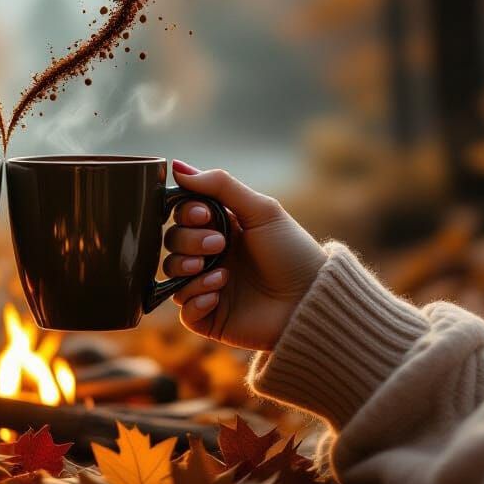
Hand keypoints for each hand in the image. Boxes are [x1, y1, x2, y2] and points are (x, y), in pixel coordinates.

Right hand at [163, 161, 325, 350]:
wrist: (312, 301)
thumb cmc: (293, 252)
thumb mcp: (262, 211)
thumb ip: (220, 185)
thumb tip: (177, 167)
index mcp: (221, 228)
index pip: (182, 215)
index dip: (185, 213)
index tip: (204, 215)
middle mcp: (211, 256)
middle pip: (172, 242)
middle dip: (189, 241)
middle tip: (218, 245)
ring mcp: (208, 286)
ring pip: (171, 274)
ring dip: (186, 269)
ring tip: (219, 274)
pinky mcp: (209, 317)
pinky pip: (182, 308)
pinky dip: (194, 298)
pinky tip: (217, 295)